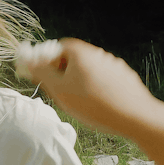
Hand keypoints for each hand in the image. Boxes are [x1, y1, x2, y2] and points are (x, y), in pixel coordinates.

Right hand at [20, 38, 156, 137]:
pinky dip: (97, 90)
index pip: (58, 47)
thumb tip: (29, 60)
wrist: (135, 117)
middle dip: (63, 74)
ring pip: (89, 71)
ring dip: (80, 83)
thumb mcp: (59, 90)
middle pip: (73, 59)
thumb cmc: (94, 104)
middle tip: (60, 93)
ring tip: (80, 103)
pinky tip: (98, 106)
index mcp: (81, 53)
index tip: (43, 76)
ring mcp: (114, 65)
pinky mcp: (124, 78)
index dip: (48, 61)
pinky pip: (104, 80)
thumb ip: (41, 73)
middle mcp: (98, 54)